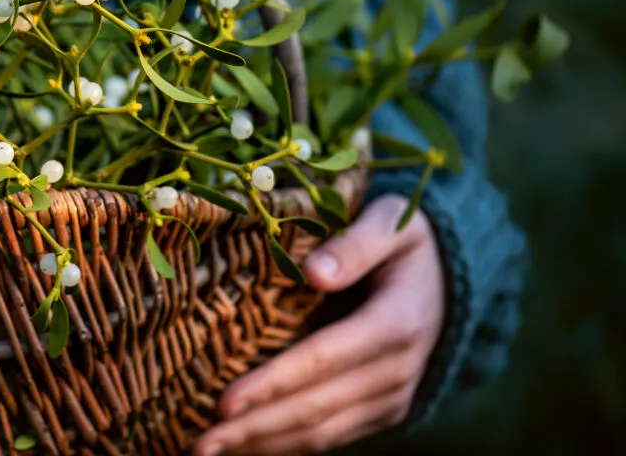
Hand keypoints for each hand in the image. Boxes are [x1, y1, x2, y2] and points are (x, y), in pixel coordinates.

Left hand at [192, 195, 445, 454]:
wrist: (456, 279)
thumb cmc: (407, 242)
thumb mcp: (392, 223)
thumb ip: (356, 244)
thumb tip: (314, 272)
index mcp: (395, 323)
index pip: (322, 360)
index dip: (272, 383)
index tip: (224, 402)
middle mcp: (396, 370)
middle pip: (315, 408)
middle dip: (253, 428)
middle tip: (199, 442)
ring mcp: (391, 397)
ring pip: (321, 432)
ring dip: (263, 445)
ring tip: (208, 449)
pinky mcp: (382, 410)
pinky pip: (332, 435)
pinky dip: (286, 445)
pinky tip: (244, 445)